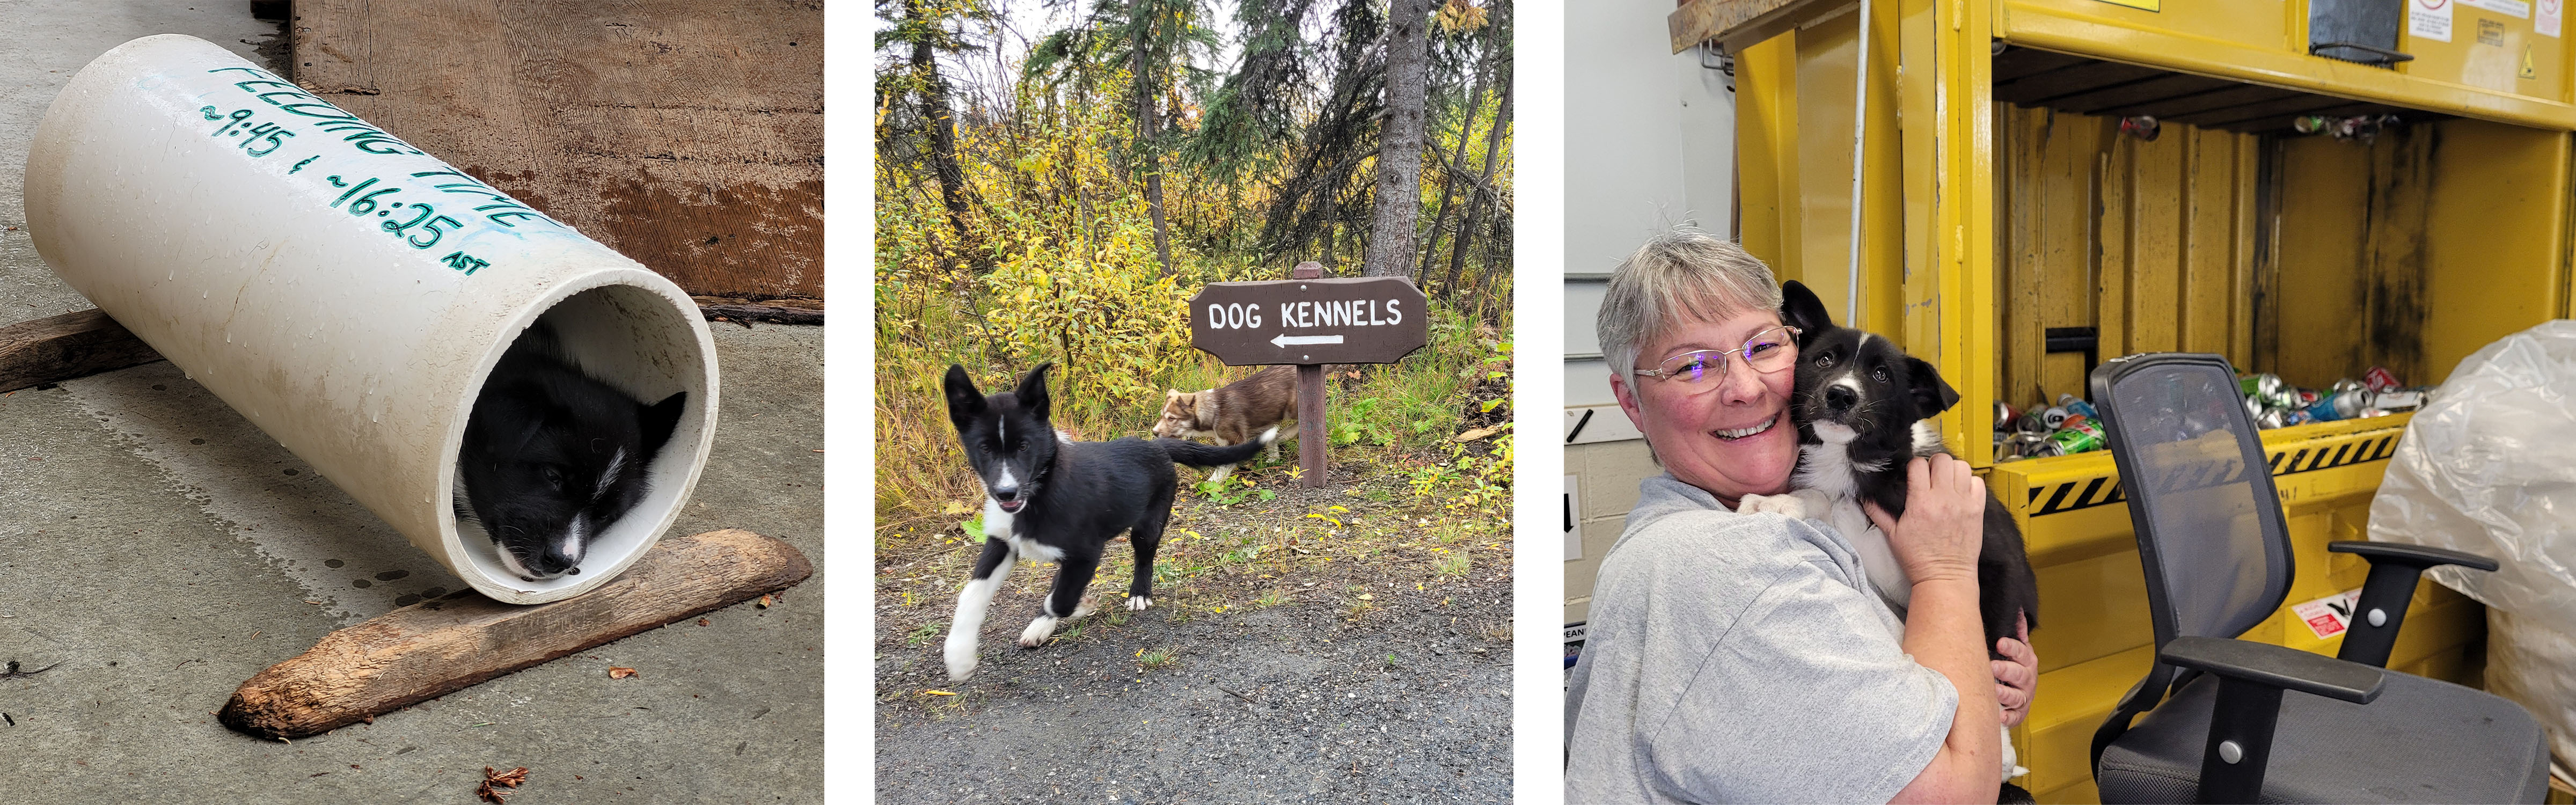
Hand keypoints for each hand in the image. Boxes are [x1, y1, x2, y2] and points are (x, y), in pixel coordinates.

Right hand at [1861, 454, 1986, 585]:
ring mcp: (1963, 503)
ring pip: (1961, 467)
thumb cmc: (1918, 558)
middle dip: (1934, 464)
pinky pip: (1978, 482)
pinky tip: (1961, 492)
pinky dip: (1969, 482)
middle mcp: (1943, 499)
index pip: (1917, 465)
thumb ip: (1878, 513)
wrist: (1944, 577)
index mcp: (1920, 503)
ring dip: (1952, 470)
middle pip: (1942, 460)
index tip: (1913, 475)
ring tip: (1946, 482)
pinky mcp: (1977, 510)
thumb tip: (1865, 498)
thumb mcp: (1892, 535)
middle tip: (1930, 476)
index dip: (1913, 466)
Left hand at [1993, 614, 2035, 727]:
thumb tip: (2018, 609)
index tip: (2000, 643)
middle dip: (2006, 670)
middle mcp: (2027, 678)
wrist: (2024, 689)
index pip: (2021, 651)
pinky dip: (2008, 717)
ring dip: (2006, 694)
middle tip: (1993, 667)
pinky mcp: (2019, 712)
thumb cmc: (2016, 664)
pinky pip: (2015, 716)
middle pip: (2019, 674)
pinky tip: (1999, 716)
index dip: (2011, 647)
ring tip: (1994, 691)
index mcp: (2027, 660)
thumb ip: (2018, 631)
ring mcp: (2024, 696)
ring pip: (2017, 696)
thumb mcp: (2019, 647)